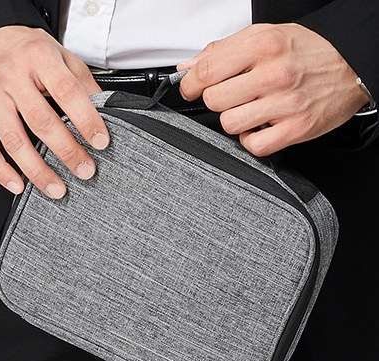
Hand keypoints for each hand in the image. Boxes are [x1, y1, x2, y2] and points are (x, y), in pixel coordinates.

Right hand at [0, 26, 109, 197]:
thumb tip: (104, 109)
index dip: (86, 120)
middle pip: (42, 121)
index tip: (101, 142)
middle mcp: (10, 76)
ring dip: (37, 170)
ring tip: (57, 188)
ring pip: (14, 141)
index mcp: (38, 58)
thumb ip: (82, 81)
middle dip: (67, 152)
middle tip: (85, 170)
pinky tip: (19, 184)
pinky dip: (1, 171)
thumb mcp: (59, 54)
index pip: (67, 92)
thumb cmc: (24, 49)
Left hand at [178, 23, 367, 155]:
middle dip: (217, 100)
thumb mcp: (265, 35)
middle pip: (215, 100)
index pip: (207, 71)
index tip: (191, 88)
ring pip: (230, 124)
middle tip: (231, 97)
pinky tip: (260, 127)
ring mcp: (285, 104)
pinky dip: (251, 140)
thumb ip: (223, 51)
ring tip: (250, 110)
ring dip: (234, 120)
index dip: (191, 84)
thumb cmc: (308, 51)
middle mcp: (274, 74)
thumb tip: (188, 69)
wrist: (351, 66)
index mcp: (262, 46)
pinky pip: (253, 145)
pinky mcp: (295, 129)